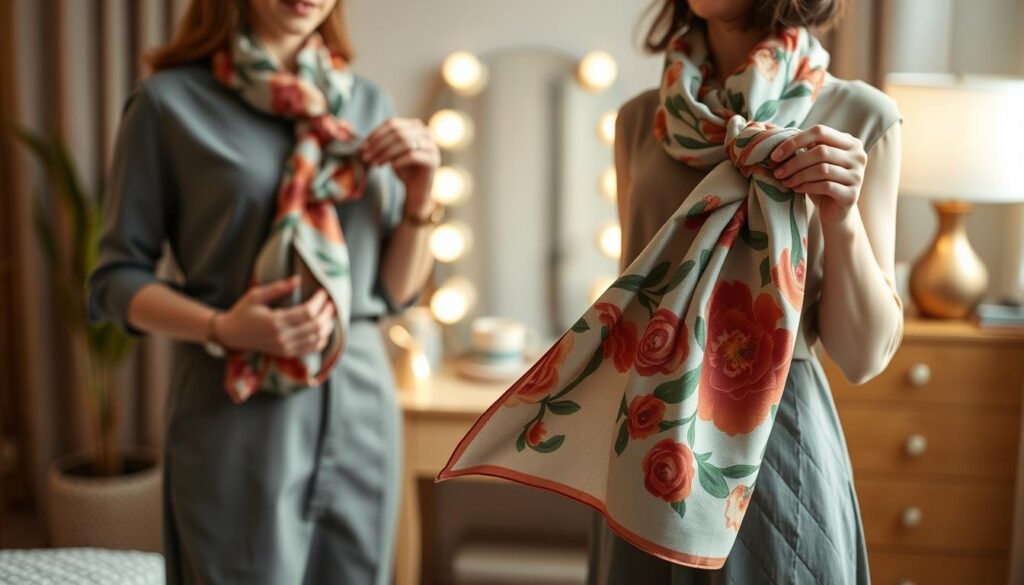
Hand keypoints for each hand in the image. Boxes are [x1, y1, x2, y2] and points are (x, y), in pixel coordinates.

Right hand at [216, 275, 336, 357]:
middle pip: (315, 326)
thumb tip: (298, 280)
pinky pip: (311, 349)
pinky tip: (324, 329)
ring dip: (327, 326)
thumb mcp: (256, 295)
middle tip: (331, 303)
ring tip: (330, 314)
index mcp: (275, 322)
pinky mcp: (286, 353)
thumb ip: (278, 288)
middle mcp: (282, 337)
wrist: (232, 335)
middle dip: (327, 313)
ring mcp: (285, 348)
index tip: (323, 292)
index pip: (307, 312)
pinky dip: (321, 339)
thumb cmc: (243, 311)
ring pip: (316, 338)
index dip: (319, 301)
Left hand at [360, 118, 439, 217]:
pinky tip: (391, 167)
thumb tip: (362, 143)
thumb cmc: (403, 168)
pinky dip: (399, 160)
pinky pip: (413, 156)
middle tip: (366, 157)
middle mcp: (426, 133)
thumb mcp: (391, 152)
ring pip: (405, 143)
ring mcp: (431, 146)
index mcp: (416, 126)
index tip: (363, 147)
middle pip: (398, 133)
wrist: (417, 189)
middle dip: (379, 145)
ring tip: (376, 163)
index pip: (393, 124)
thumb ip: (382, 142)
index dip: (376, 134)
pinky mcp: (433, 160)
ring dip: (387, 153)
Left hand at [770, 124, 866, 226]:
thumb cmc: (820, 182)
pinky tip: (796, 189)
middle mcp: (858, 156)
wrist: (835, 211)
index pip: (820, 131)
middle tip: (777, 172)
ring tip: (785, 181)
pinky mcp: (852, 194)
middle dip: (794, 162)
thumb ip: (800, 146)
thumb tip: (768, 129)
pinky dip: (807, 187)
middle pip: (821, 151)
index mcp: (849, 142)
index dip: (795, 141)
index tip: (775, 155)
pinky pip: (826, 186)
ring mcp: (857, 175)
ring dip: (798, 175)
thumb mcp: (812, 162)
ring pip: (822, 169)